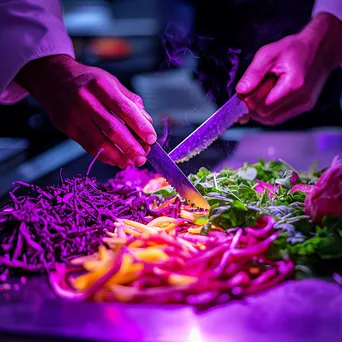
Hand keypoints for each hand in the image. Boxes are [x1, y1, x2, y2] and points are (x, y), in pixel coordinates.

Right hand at [16, 55, 155, 167]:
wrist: (54, 79)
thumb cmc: (88, 81)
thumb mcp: (112, 82)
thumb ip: (131, 102)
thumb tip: (147, 123)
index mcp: (101, 85)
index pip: (125, 109)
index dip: (140, 126)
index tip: (151, 139)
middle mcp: (86, 100)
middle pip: (112, 129)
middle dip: (130, 146)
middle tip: (142, 157)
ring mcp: (75, 116)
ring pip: (100, 142)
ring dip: (118, 156)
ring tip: (130, 162)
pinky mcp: (68, 129)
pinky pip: (90, 147)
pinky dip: (105, 157)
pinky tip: (116, 160)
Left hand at [236, 13, 341, 124]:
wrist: (319, 49)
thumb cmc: (294, 49)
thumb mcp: (268, 53)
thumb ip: (253, 73)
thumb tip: (241, 91)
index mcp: (294, 85)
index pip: (262, 107)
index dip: (248, 102)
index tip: (243, 92)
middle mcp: (301, 99)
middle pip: (266, 116)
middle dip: (252, 106)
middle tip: (250, 90)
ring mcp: (303, 105)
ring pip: (271, 120)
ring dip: (259, 109)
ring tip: (261, 91)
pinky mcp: (303, 108)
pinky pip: (278, 117)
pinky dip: (268, 110)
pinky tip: (268, 96)